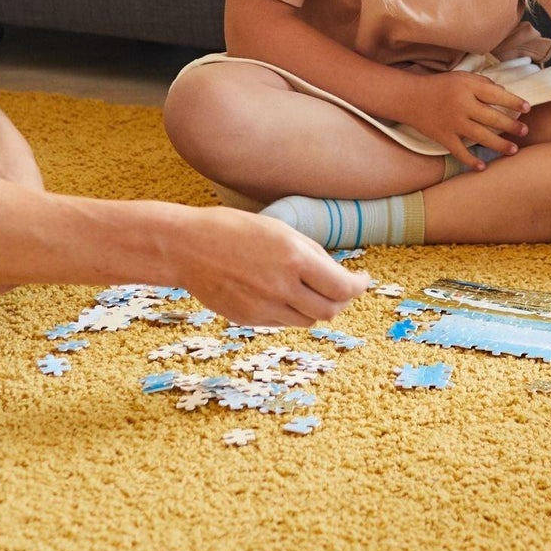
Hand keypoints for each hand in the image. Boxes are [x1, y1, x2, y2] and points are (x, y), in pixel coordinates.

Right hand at [176, 209, 369, 326]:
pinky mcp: (248, 319)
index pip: (342, 287)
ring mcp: (264, 307)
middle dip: (343, 300)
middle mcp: (282, 287)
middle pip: (330, 310)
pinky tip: (288, 295)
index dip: (358, 286)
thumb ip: (309, 254)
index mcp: (294, 258)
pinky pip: (282, 322)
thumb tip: (335, 273)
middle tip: (345, 289)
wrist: (187, 247)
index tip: (363, 280)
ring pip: (307, 320)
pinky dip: (293, 312)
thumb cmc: (233, 229)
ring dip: (319, 308)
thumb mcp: (279, 230)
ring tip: (316, 291)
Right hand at [395, 71, 529, 171]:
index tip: (527, 108)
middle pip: (493, 118)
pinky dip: (471, 161)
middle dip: (512, 125)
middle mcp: (462, 105)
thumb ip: (482, 83)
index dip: (514, 102)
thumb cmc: (439, 85)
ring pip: (482, 137)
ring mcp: (453, 123)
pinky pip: (460, 152)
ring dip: (500, 145)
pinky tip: (483, 166)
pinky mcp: (444, 137)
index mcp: (467, 88)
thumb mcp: (461, 77)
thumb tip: (503, 92)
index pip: (496, 95)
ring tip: (513, 149)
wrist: (410, 98)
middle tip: (525, 131)